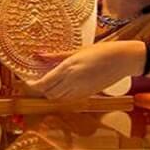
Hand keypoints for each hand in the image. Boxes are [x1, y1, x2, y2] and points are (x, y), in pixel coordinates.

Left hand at [25, 41, 143, 100]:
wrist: (122, 60)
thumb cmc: (102, 51)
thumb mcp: (77, 51)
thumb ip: (56, 56)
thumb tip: (39, 55)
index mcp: (68, 68)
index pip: (44, 83)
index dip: (33, 85)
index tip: (27, 81)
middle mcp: (73, 81)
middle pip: (49, 93)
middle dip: (40, 90)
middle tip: (36, 81)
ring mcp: (80, 90)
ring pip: (57, 98)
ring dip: (50, 93)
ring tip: (48, 83)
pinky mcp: (87, 94)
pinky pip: (68, 99)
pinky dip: (61, 95)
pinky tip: (62, 86)